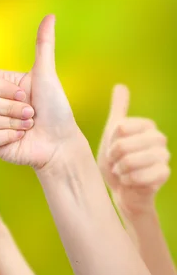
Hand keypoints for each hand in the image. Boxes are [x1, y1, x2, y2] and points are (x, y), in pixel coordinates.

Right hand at [0, 15, 80, 169]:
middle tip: (31, 114)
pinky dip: (7, 139)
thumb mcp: (47, 75)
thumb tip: (50, 16)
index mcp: (0, 85)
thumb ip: (43, 46)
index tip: (25, 95)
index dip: (3, 89)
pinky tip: (19, 139)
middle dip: (12, 109)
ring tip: (28, 127)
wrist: (60, 143)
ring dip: (13, 124)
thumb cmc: (56, 109)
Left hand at [98, 85, 169, 213]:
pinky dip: (128, 181)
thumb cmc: (115, 159)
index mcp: (146, 125)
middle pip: (123, 145)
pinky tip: (129, 181)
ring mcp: (164, 156)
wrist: (122, 188)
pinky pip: (140, 176)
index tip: (112, 148)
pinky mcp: (164, 174)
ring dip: (120, 169)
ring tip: (121, 172)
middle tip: (116, 163)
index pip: (120, 128)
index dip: (111, 141)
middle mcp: (158, 138)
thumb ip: (118, 109)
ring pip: (131, 160)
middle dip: (113, 157)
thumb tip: (121, 86)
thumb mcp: (112, 133)